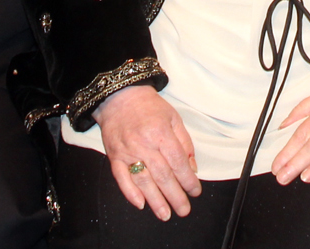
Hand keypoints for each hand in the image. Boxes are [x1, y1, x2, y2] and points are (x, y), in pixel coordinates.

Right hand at [95, 84, 200, 220]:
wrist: (120, 97)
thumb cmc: (149, 107)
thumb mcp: (173, 118)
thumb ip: (184, 143)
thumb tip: (192, 167)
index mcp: (161, 133)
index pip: (178, 162)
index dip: (188, 179)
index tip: (195, 191)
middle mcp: (144, 144)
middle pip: (162, 175)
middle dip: (175, 195)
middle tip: (184, 209)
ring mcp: (127, 151)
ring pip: (143, 181)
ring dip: (155, 200)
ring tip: (165, 214)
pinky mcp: (114, 156)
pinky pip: (121, 178)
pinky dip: (130, 193)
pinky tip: (141, 204)